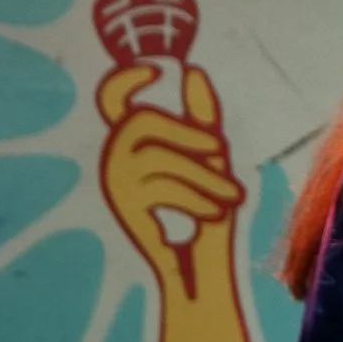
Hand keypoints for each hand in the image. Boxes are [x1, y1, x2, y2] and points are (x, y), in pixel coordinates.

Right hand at [98, 63, 245, 287]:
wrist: (202, 270)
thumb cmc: (207, 211)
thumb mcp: (211, 159)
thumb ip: (201, 118)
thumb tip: (192, 72)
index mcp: (135, 141)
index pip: (110, 99)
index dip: (123, 80)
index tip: (154, 71)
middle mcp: (116, 157)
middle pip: (142, 121)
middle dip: (188, 133)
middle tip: (221, 150)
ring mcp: (116, 183)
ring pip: (159, 158)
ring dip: (204, 177)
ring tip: (232, 197)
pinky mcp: (123, 209)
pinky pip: (161, 187)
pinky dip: (195, 199)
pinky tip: (212, 213)